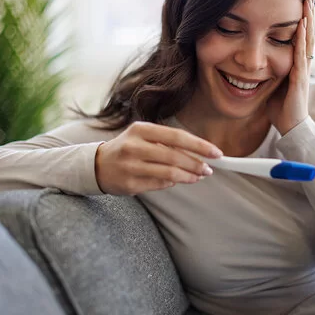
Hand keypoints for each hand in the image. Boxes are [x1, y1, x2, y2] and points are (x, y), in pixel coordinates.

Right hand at [95, 121, 222, 194]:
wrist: (97, 165)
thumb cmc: (127, 148)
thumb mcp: (144, 137)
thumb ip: (168, 143)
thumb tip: (200, 153)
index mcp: (141, 129)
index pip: (177, 137)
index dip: (200, 145)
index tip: (216, 153)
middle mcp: (134, 146)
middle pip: (175, 157)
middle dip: (197, 164)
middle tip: (209, 169)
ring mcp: (131, 166)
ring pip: (169, 173)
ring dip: (189, 176)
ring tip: (198, 176)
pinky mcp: (130, 183)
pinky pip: (159, 185)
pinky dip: (172, 183)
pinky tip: (178, 180)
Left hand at [267, 0, 314, 134]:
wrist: (290, 127)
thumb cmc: (280, 108)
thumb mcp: (271, 85)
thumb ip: (267, 73)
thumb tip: (253, 65)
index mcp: (296, 64)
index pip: (300, 37)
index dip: (301, 20)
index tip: (299, 1)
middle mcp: (302, 64)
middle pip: (307, 33)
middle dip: (307, 13)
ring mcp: (302, 70)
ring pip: (307, 40)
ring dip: (307, 20)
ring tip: (307, 2)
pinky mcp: (300, 78)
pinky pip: (301, 55)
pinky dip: (301, 39)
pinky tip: (302, 26)